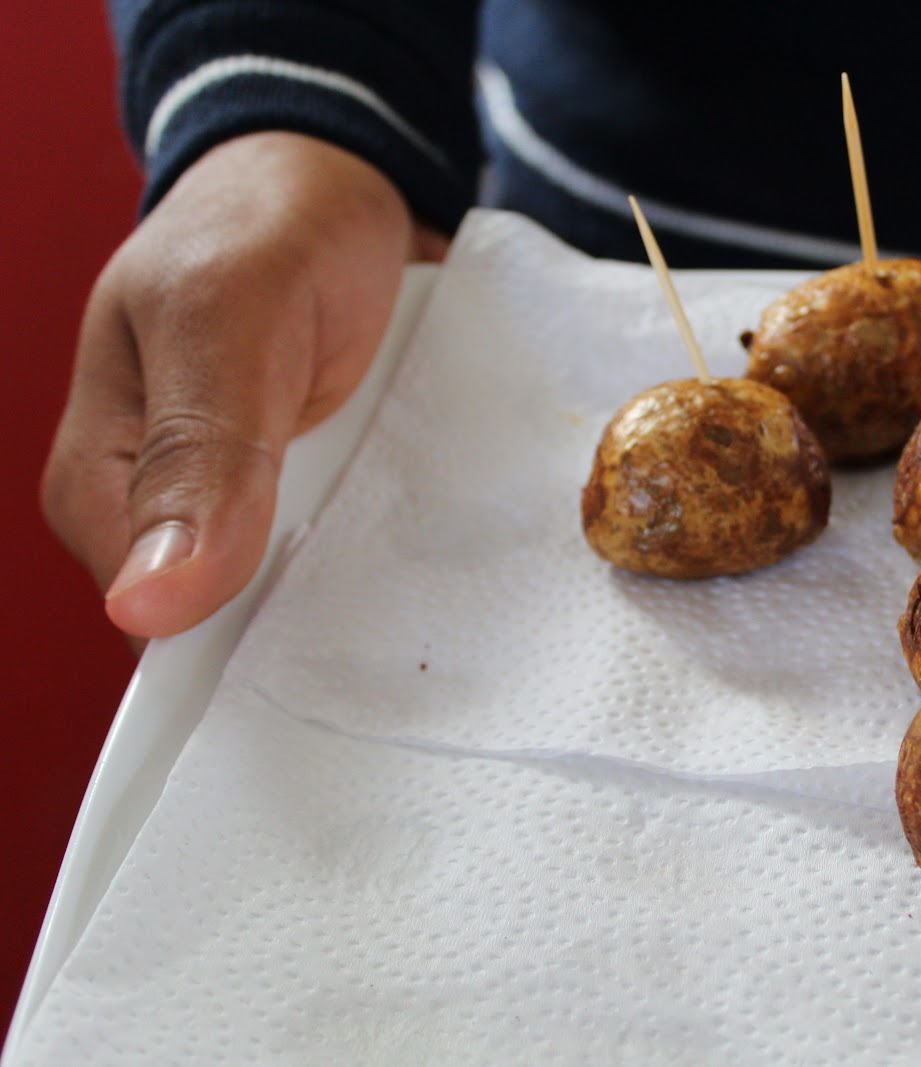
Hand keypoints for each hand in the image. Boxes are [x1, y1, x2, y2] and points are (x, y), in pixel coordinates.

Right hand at [41, 131, 448, 639]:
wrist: (333, 184)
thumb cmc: (257, 227)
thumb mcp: (222, 314)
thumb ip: (194, 451)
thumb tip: (146, 607)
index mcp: (99, 479)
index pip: (153, 623)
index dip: (228, 656)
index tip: (311, 681)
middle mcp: (166, 508)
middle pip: (229, 626)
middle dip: (302, 637)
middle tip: (389, 643)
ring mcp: (245, 504)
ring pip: (297, 600)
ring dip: (357, 603)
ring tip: (424, 610)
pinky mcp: (311, 495)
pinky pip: (350, 557)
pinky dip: (390, 559)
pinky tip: (431, 566)